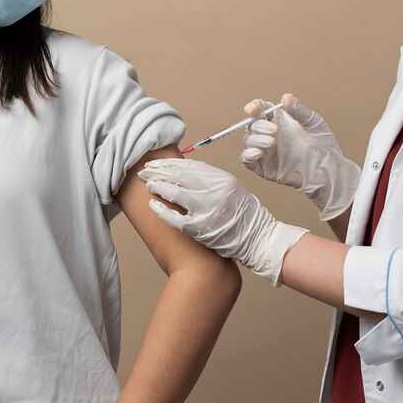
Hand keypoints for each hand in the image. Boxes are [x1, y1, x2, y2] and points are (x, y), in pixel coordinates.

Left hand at [138, 158, 306, 284]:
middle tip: (145, 170)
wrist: (257, 240)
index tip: (157, 163)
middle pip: (180, 176)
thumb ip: (211, 180)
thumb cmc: (245, 216)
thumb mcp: (232, 189)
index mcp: (223, 180)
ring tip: (147, 184)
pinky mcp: (200, 229)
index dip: (170, 163)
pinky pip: (175, 217)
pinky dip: (161, 210)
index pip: (190, 166)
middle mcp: (215, 192)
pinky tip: (152, 205)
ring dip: (158, 186)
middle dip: (159, 171)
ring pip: (175, 193)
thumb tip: (185, 171)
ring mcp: (207, 210)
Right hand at [241, 94, 359, 219]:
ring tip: (271, 142)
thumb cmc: (324, 147)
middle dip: (259, 125)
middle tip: (274, 129)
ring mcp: (267, 151)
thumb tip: (286, 97)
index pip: (261, 110)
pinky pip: (248, 161)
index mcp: (280, 121)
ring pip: (248, 141)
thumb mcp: (313, 122)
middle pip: (252, 125)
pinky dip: (248, 155)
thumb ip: (298, 110)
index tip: (253, 108)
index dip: (255, 107)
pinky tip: (257, 152)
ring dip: (255, 139)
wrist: (329, 170)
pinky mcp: (265, 168)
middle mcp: (270, 135)